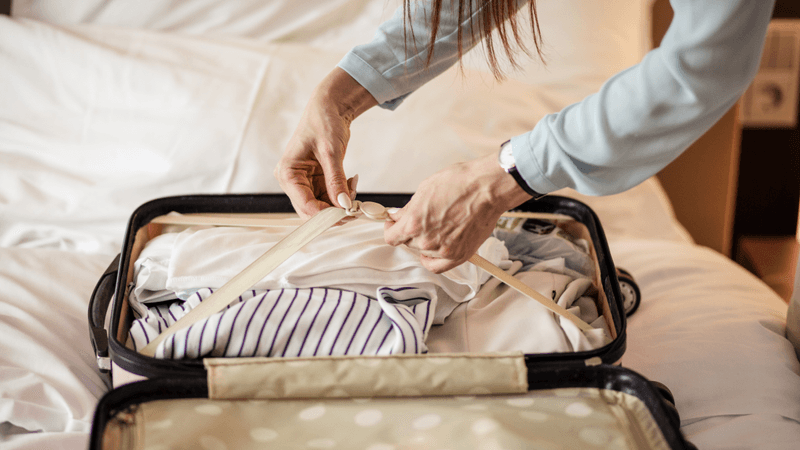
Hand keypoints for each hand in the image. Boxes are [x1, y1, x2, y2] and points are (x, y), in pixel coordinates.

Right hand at [274, 68, 376, 217]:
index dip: (325, 215)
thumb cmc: (323, 122)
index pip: (304, 205)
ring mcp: (304, 182)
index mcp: (287, 172)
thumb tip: (344, 205)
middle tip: (355, 208)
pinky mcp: (315, 181)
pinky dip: (343, 195)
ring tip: (354, 186)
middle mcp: (292, 181)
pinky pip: (329, 198)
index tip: (346, 215)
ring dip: (341, 203)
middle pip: (311, 211)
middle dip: (334, 212)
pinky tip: (351, 182)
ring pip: (322, 207)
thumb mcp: (331, 152)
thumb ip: (336, 180)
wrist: (328, 108)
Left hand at [384, 153, 532, 272]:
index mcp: (413, 223)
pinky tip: (435, 250)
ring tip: (440, 226)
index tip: (395, 225)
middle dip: (413, 231)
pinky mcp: (458, 255)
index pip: (391, 237)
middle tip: (425, 220)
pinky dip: (433, 259)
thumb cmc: (461, 184)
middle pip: (408, 243)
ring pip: (423, 252)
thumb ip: (409, 208)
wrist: (486, 189)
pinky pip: (437, 266)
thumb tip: (399, 217)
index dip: (392, 229)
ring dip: (427, 242)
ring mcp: (442, 250)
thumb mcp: (425, 189)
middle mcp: (426, 240)